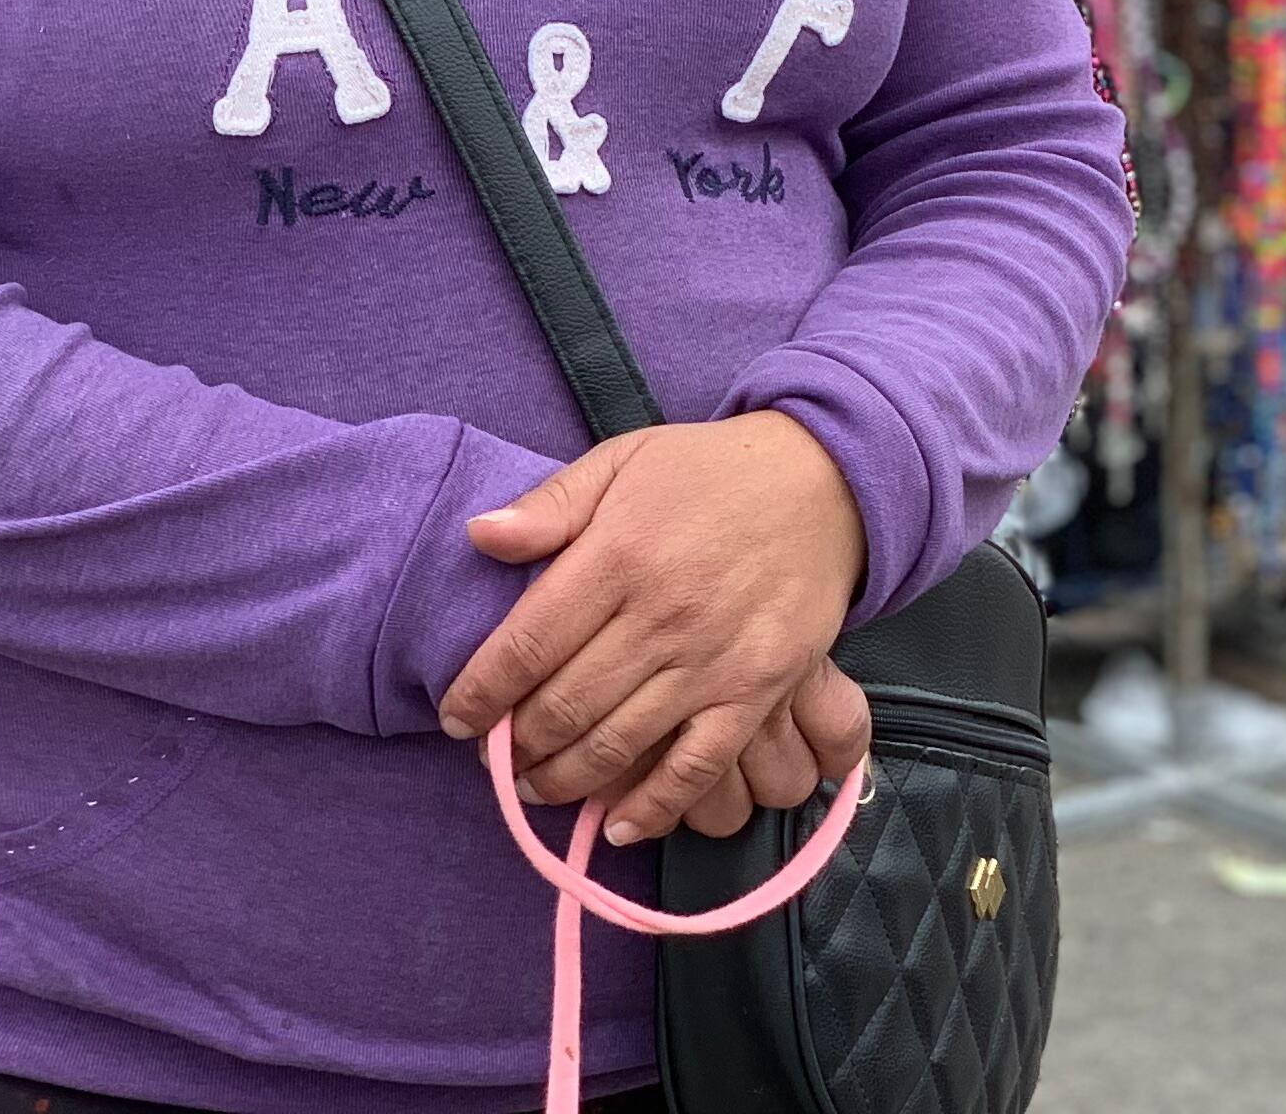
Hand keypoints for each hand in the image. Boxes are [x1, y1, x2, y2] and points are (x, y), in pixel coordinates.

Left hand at [445, 411, 871, 836]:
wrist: (827, 480)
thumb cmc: (712, 471)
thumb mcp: (625, 459)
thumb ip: (552, 504)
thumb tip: (481, 536)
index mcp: (619, 554)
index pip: (527, 642)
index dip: (481, 691)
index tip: (458, 718)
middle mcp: (661, 615)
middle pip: (564, 704)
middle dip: (518, 744)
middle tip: (499, 757)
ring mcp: (712, 661)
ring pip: (618, 744)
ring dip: (565, 779)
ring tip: (537, 786)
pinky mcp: (756, 691)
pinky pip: (696, 767)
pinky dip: (652, 807)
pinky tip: (617, 826)